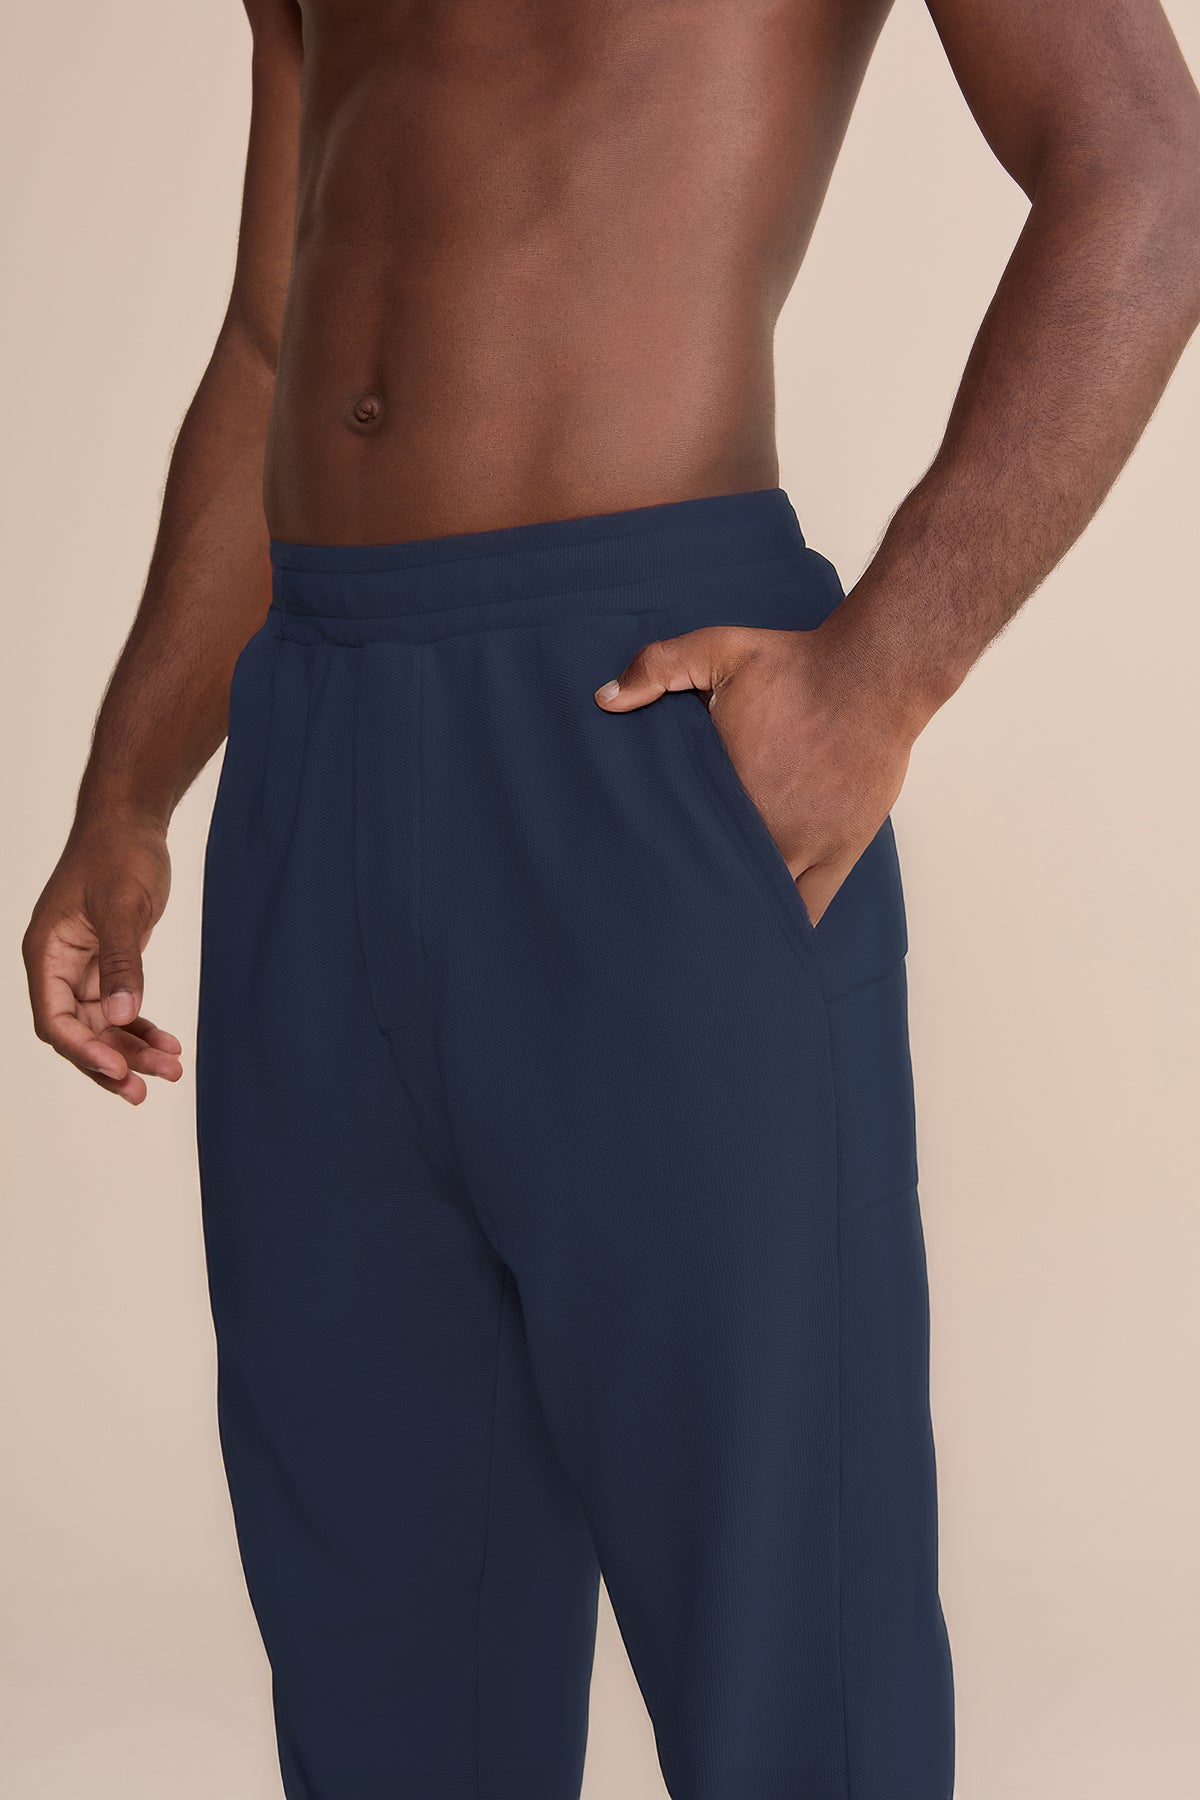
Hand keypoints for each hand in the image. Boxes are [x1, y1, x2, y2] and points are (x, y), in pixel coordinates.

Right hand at [23, 817, 181, 1103]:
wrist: (131, 823)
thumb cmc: (118, 854)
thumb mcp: (122, 906)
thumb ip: (121, 961)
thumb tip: (122, 1015)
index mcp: (46, 954)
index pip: (56, 1019)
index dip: (84, 1050)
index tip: (119, 1071)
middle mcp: (57, 966)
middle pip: (78, 1031)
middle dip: (111, 1062)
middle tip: (147, 1089)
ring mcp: (82, 968)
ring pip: (102, 1025)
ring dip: (132, 1050)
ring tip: (170, 1070)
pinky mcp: (107, 964)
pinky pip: (119, 1008)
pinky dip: (141, 1027)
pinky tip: (168, 1044)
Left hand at [595, 618, 921, 922]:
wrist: (875, 674)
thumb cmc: (798, 665)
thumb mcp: (719, 650)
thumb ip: (658, 668)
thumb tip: (605, 698)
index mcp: (726, 788)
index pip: (678, 844)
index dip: (659, 863)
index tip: (641, 874)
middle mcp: (763, 827)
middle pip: (717, 883)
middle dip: (694, 897)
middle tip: (667, 914)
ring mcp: (804, 847)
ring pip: (760, 904)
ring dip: (737, 917)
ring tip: (708, 935)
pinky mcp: (840, 853)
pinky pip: (809, 907)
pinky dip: (784, 924)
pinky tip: (762, 941)